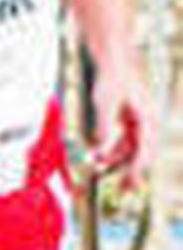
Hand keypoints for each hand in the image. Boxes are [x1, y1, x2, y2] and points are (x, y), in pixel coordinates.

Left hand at [86, 65, 155, 196]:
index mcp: (147, 118)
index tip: (130, 184)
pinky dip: (115, 147)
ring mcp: (139, 119)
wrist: (113, 59)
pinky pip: (125, 138)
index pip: (145, 151)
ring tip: (104, 169)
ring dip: (120, 159)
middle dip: (132, 170)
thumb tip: (101, 149)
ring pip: (132, 147)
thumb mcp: (105, 103)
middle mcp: (147, 120)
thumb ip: (104, 127)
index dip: (137, 169)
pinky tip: (102, 155)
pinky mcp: (129, 116)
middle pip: (142, 152)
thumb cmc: (112, 78)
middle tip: (125, 190)